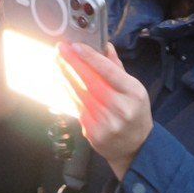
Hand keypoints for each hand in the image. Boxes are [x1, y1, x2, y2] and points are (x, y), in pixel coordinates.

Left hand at [60, 41, 152, 180]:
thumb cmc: (134, 111)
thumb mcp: (134, 88)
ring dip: (66, 77)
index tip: (75, 46)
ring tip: (58, 62)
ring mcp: (107, 124)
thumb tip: (105, 45)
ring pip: (81, 96)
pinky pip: (78, 109)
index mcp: (134, 93)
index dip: (91, 58)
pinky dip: (69, 93)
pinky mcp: (94, 134)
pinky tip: (62, 82)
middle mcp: (121, 109)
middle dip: (73, 64)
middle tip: (60, 49)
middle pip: (92, 83)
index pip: (109, 72)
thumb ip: (117, 67)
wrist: (135, 147)